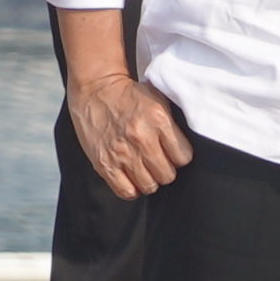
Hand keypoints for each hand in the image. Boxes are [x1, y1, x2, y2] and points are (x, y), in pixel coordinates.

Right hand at [67, 64, 190, 200]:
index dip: (180, 157)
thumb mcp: (158, 100)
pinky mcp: (104, 163)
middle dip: (165, 170)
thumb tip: (184, 149)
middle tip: (158, 161)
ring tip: (144, 169)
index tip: (174, 154)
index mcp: (158, 120)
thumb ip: (172, 125)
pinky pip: (126, 191)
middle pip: (167, 175)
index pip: (183, 157)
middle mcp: (141, 138)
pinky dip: (131, 189)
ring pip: (149, 186)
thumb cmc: (127, 95)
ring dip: (149, 180)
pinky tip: (131, 178)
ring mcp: (122, 153)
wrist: (95, 89)